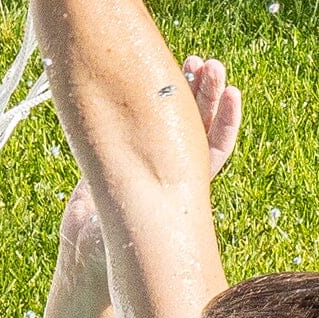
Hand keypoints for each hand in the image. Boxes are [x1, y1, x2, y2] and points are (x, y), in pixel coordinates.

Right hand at [58, 55, 240, 273]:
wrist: (85, 256)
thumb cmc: (116, 255)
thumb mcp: (138, 238)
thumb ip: (148, 214)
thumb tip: (162, 184)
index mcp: (185, 189)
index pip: (214, 149)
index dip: (226, 121)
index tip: (233, 92)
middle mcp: (171, 169)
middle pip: (198, 125)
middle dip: (207, 94)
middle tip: (210, 65)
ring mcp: (147, 158)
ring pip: (174, 118)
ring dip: (184, 90)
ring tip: (192, 61)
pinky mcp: (121, 151)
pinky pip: (141, 118)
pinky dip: (147, 97)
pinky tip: (148, 75)